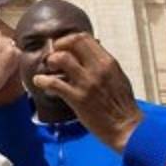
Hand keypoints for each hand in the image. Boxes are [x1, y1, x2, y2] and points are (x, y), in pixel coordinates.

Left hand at [32, 33, 142, 150]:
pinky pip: (54, 84)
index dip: (68, 40)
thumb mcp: (117, 77)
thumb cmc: (122, 105)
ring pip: (61, 59)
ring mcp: (87, 83)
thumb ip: (103, 65)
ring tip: (49, 68)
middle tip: (53, 57)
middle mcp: (98, 69)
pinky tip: (39, 82)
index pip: (83, 38)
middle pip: (71, 42)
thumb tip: (89, 53)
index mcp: (108, 62)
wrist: (126, 127)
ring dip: (50, 61)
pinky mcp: (78, 99)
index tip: (62, 47)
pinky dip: (42, 81)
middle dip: (58, 46)